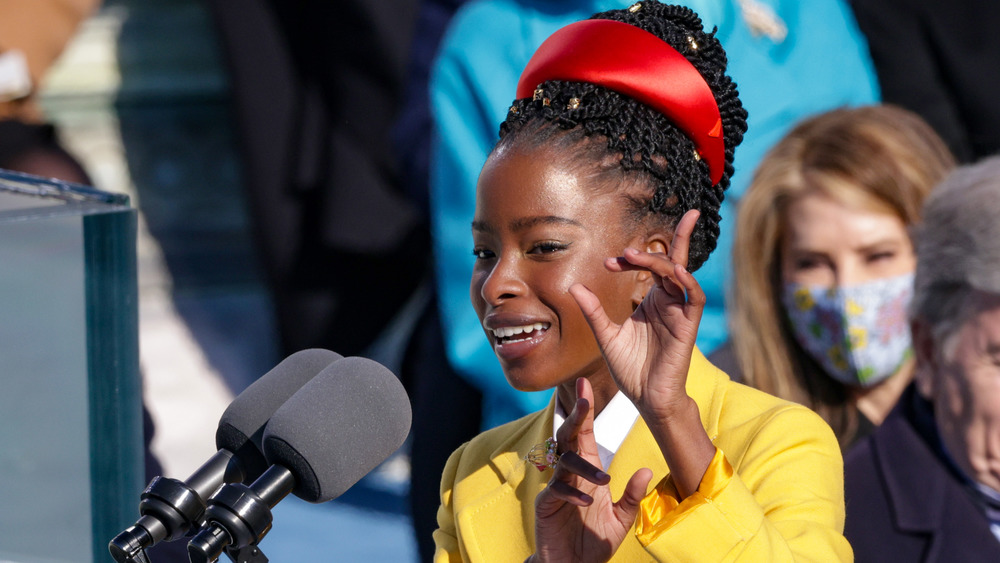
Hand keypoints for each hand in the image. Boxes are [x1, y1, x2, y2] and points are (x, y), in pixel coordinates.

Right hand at [531, 378, 651, 562]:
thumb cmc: (594, 541)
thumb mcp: (622, 519)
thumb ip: (632, 495)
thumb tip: (645, 470)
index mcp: (587, 471)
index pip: (584, 434)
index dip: (585, 409)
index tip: (585, 383)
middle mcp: (570, 474)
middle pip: (568, 437)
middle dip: (575, 416)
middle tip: (583, 398)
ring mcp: (556, 487)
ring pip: (564, 462)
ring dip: (584, 467)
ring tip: (603, 480)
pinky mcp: (546, 505)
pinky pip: (556, 490)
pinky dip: (572, 494)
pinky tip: (587, 502)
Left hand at [569, 209, 704, 420]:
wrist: (645, 398)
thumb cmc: (630, 369)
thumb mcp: (606, 335)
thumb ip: (594, 310)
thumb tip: (575, 287)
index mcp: (653, 301)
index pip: (650, 267)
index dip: (632, 259)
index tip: (610, 261)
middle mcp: (668, 302)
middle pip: (673, 261)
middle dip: (669, 241)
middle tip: (643, 237)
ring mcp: (679, 312)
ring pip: (679, 274)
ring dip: (662, 260)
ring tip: (635, 255)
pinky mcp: (687, 325)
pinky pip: (692, 297)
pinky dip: (686, 281)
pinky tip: (673, 270)